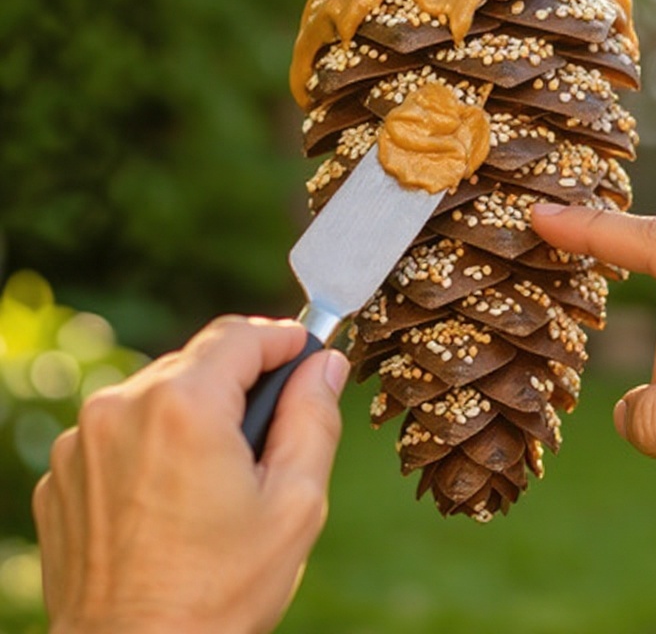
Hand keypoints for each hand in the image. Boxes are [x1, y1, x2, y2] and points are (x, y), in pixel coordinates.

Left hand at [33, 316, 348, 633]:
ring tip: (219, 476)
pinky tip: (173, 498)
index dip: (282, 337)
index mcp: (183, 406)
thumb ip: (314, 418)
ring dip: (195, 412)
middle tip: (272, 429)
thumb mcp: (295, 504)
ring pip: (159, 394)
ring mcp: (81, 442)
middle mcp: (121, 407)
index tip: (305, 351)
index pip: (241, 334)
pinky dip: (153, 444)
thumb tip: (323, 364)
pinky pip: (120, 432)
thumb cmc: (217, 593)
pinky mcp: (60, 475)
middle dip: (240, 382)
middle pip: (198, 362)